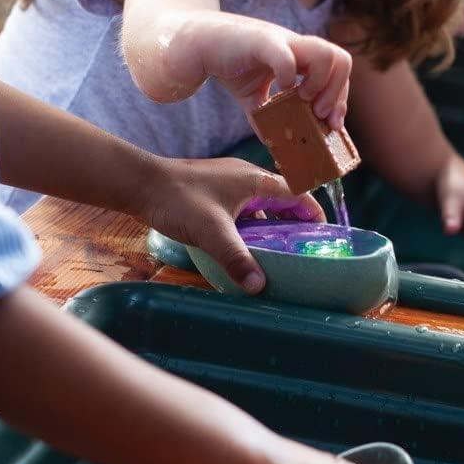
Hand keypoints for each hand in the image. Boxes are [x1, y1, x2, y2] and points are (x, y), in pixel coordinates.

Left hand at [143, 157, 322, 293]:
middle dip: (295, 223)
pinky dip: (249, 226)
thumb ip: (236, 258)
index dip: (313, 214)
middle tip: (304, 250)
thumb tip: (260, 286)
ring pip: (260, 205)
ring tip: (278, 253)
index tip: (324, 237)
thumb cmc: (178, 200)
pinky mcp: (212, 193)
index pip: (297, 193)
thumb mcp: (211, 232)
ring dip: (270, 226)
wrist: (139, 184)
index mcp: (255, 180)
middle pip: (281, 200)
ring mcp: (227, 184)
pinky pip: (242, 209)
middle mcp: (245, 178)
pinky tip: (242, 247)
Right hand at [176, 13, 351, 128]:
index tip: (332, 125)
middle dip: (337, 93)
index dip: (341, 99)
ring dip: (320, 83)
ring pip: (326, 54)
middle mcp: (298, 47)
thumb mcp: (255, 97)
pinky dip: (289, 75)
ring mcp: (283, 42)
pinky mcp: (263, 41)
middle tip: (319, 114)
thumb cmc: (231, 65)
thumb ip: (268, 116)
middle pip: (342, 59)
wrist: (200, 44)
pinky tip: (281, 88)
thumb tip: (275, 145)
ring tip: (302, 100)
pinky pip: (287, 56)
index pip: (339, 71)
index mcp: (302, 58)